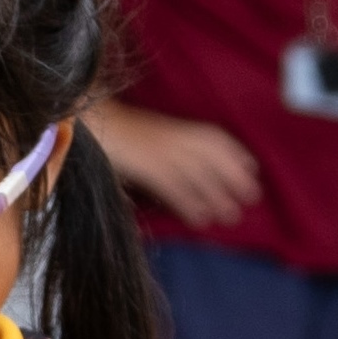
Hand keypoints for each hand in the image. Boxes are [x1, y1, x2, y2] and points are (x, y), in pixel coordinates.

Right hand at [90, 101, 262, 227]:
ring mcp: (158, 149)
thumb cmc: (109, 130)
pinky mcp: (146, 164)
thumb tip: (179, 175)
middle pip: (210, 157)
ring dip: (216, 195)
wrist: (84, 119)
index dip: (233, 152)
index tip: (252, 168)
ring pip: (196, 173)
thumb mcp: (142, 137)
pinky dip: (189, 203)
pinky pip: (173, 185)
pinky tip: (200, 219)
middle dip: (233, 177)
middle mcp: (169, 136)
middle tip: (253, 197)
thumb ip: (161, 149)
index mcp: (169, 127)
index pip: (211, 137)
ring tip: (231, 216)